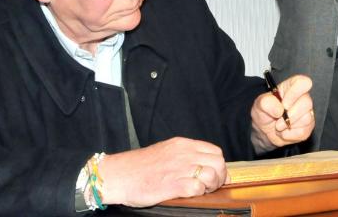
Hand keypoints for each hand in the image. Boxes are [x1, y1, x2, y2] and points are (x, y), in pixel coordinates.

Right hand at [99, 137, 227, 206]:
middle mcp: (184, 154)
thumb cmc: (139, 166)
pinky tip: (189, 194)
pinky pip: (197, 188)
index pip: (215, 151)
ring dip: (210, 186)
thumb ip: (184, 155)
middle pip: (218, 163)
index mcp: (182, 144)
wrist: (119, 175)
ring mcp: (179, 168)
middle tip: (209, 186)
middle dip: (219, 177)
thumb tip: (202, 165)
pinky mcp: (172, 185)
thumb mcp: (165, 151)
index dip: (217, 165)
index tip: (214, 175)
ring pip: (212, 175)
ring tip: (201, 191)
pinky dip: (198, 193)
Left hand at [250, 74, 314, 153]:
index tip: (283, 103)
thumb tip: (279, 110)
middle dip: (290, 114)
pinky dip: (290, 135)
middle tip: (277, 118)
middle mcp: (302, 98)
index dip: (294, 93)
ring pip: (306, 118)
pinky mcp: (308, 127)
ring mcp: (307, 113)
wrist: (264, 131)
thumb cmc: (264, 112)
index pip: (303, 82)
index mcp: (290, 87)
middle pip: (307, 102)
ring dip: (288, 126)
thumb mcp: (259, 105)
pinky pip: (303, 132)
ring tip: (278, 126)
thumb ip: (265, 103)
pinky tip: (284, 132)